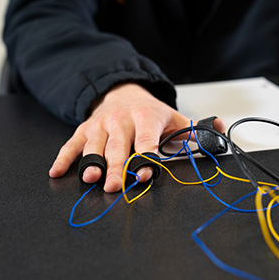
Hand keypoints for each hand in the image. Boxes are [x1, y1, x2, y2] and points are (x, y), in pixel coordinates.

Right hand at [49, 83, 223, 191]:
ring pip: (94, 146)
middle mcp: (121, 121)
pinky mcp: (84, 129)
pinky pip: (71, 144)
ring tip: (90, 178)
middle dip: (117, 168)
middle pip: (119, 148)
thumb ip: (195, 130)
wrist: (122, 91)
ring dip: (91, 162)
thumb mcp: (173, 118)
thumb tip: (221, 129)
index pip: (146, 140)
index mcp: (145, 118)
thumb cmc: (149, 112)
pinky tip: (57, 172)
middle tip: (115, 187)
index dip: (146, 157)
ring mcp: (100, 125)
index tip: (145, 172)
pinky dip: (64, 158)